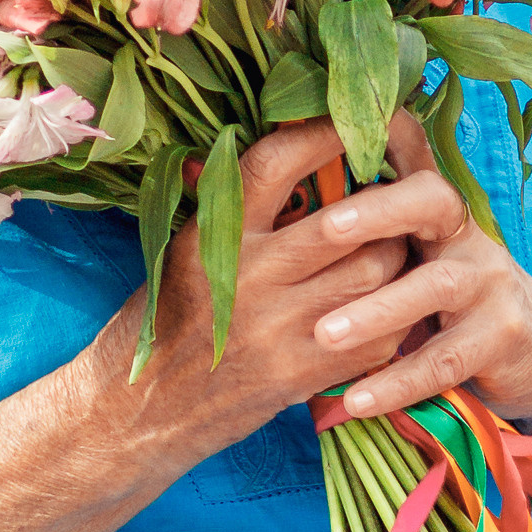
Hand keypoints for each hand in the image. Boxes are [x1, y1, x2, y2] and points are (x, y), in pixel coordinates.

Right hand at [112, 119, 416, 460]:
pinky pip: (377, 334)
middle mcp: (246, 277)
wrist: (134, 412)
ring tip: (391, 250)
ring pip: (374, 274)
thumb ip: (234, 206)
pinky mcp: (300, 374)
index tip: (355, 118)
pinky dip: (391, 316)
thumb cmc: (163, 320)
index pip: (276, 163)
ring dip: (395, 258)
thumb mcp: (182, 250)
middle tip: (398, 196)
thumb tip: (294, 143)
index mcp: (212, 235)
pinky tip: (382, 307)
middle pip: (349, 223)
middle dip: (385, 206)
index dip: (322, 133)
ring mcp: (277, 329)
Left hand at [307, 109, 531, 440]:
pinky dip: (396, 382)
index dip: (381, 130)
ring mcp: (489, 282)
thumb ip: (375, 231)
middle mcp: (466, 232)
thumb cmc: (456, 300)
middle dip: (377, 210)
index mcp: (437, 207)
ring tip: (323, 335)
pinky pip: (443, 360)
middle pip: (430, 199)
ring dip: (376, 310)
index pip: (412, 150)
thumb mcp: (422, 254)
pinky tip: (354, 401)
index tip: (328, 121)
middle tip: (324, 229)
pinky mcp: (501, 337)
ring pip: (434, 286)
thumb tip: (287, 205)